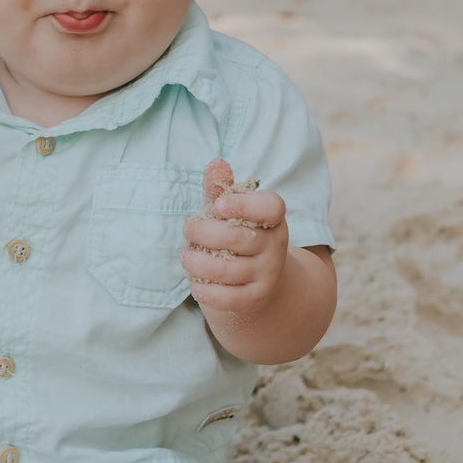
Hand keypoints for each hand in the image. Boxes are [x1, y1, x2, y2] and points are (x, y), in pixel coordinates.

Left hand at [180, 163, 288, 323]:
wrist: (259, 281)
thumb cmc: (237, 236)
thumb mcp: (230, 211)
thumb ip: (221, 188)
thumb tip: (217, 163)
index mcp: (273, 219)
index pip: (271, 207)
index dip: (243, 204)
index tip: (219, 205)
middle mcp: (275, 247)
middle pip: (235, 237)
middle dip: (201, 232)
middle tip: (188, 229)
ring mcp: (267, 275)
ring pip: (224, 269)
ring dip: (195, 262)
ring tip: (187, 256)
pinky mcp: (255, 300)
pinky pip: (223, 298)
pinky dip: (201, 288)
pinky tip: (195, 279)